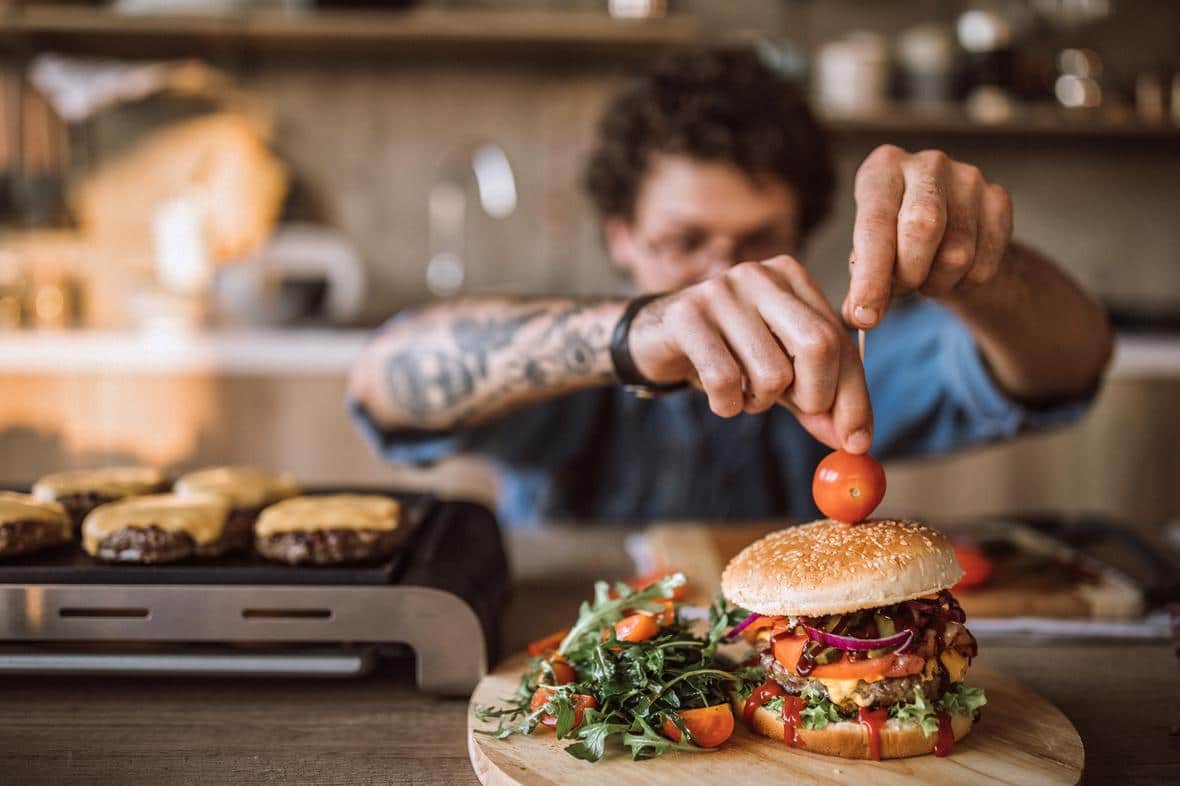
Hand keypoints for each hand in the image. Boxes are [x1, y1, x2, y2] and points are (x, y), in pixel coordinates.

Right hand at [628, 256, 871, 452]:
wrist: (655, 338)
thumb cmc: (727, 352)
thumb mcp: (779, 372)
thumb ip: (817, 399)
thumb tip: (855, 441)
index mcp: (792, 277)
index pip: (839, 340)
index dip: (854, 396)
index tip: (857, 441)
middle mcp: (760, 275)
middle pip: (818, 345)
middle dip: (815, 396)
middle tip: (797, 411)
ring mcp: (721, 291)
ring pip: (772, 372)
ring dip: (761, 402)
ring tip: (743, 393)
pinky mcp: (687, 315)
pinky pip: (726, 380)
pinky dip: (728, 405)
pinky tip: (721, 397)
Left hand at [843, 145, 1013, 328]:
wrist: (944, 228)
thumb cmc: (894, 239)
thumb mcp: (867, 254)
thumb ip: (862, 283)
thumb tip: (859, 317)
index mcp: (883, 169)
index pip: (875, 224)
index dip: (870, 275)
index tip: (865, 315)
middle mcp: (927, 164)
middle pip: (922, 227)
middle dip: (907, 274)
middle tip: (900, 290)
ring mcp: (969, 178)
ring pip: (956, 254)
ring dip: (935, 283)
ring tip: (924, 276)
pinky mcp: (999, 200)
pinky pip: (984, 265)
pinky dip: (963, 284)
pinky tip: (951, 272)